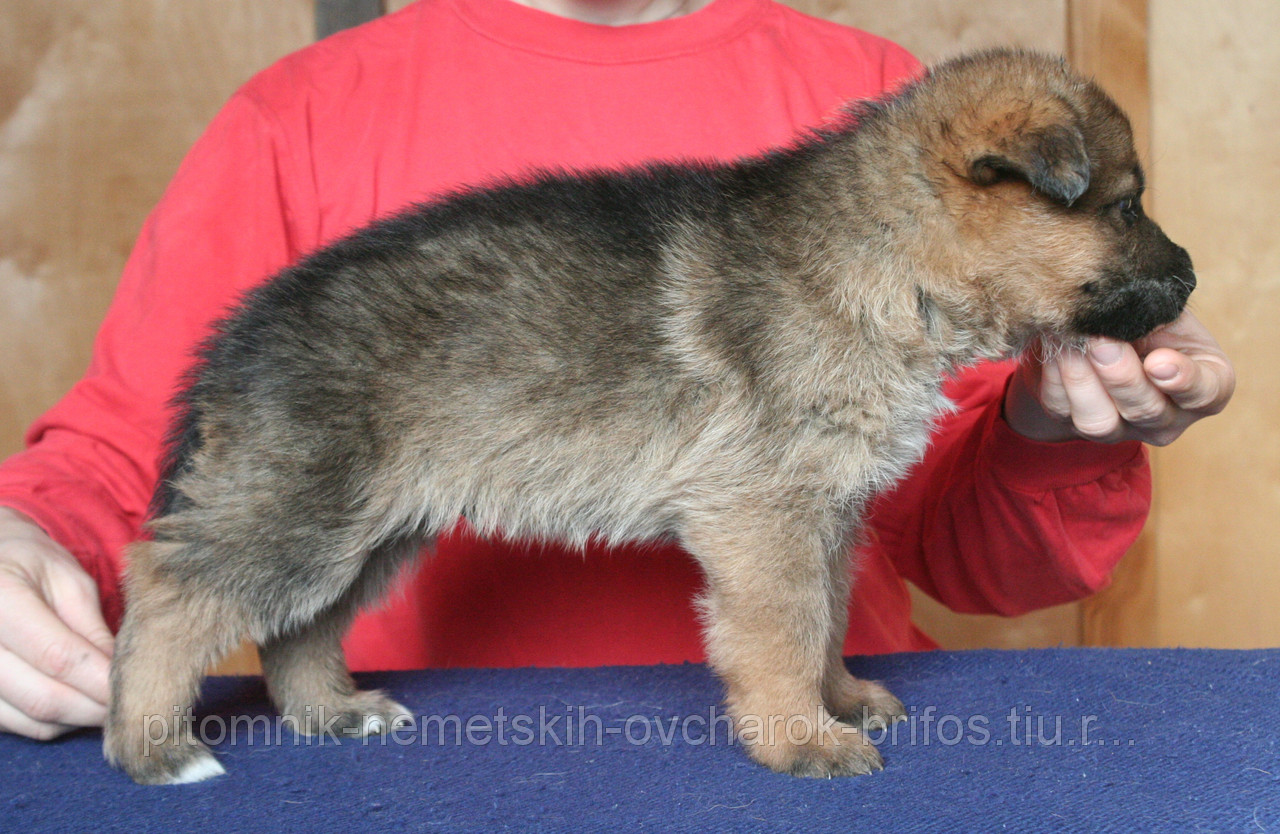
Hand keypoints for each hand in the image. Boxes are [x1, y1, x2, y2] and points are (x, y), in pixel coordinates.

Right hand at [0, 507, 113, 738]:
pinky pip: (19, 725)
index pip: (58, 656)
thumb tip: (121, 673)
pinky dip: (55, 723)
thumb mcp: (69, 581)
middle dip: (96, 708)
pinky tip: (78, 702)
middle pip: (43, 698)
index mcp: (2, 601)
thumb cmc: (32, 567)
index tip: (139, 688)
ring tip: (108, 701)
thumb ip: (92, 626)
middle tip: (133, 704)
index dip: (102, 680)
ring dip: (78, 719)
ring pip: (33, 721)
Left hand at [1004, 310, 1234, 445]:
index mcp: (1206, 387)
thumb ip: (1155, 316)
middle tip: (1101, 341)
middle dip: (1120, 375)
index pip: (1205, 393)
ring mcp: (1121, 429)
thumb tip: (1126, 310)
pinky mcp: (1076, 426)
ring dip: (1080, 379)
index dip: (1183, 380)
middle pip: (1146, 410)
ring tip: (1070, 341)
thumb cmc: (1147, 319)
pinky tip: (1053, 346)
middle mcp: (1166, 418)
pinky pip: (1061, 409)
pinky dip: (1054, 376)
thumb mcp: (1163, 311)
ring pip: (1099, 422)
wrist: (1103, 332)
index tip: (1158, 361)